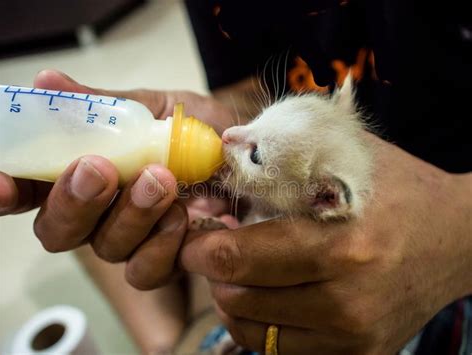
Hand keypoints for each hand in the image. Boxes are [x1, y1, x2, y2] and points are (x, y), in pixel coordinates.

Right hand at [0, 69, 235, 288]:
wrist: (248, 157)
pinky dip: (162, 244)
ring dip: (129, 215)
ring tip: (162, 181)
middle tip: (102, 169)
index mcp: (85, 170)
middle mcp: (98, 212)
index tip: (2, 184)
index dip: (8, 189)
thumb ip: (103, 105)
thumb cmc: (197, 129)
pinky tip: (183, 217)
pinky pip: (146, 271)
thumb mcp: (155, 107)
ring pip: (104, 249)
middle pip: (57, 229)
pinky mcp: (163, 261)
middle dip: (75, 201)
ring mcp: (129, 240)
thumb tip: (47, 82)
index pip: (29, 188)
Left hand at [179, 135, 471, 353]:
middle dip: (213, 271)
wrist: (457, 238)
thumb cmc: (398, 190)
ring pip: (252, 330)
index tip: (191, 235)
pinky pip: (279, 348)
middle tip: (212, 247)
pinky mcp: (358, 354)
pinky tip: (264, 293)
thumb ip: (280, 153)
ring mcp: (352, 337)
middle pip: (239, 297)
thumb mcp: (343, 155)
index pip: (241, 257)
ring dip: (232, 297)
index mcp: (341, 246)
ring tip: (238, 269)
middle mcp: (346, 302)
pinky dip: (258, 322)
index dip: (201, 247)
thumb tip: (222, 159)